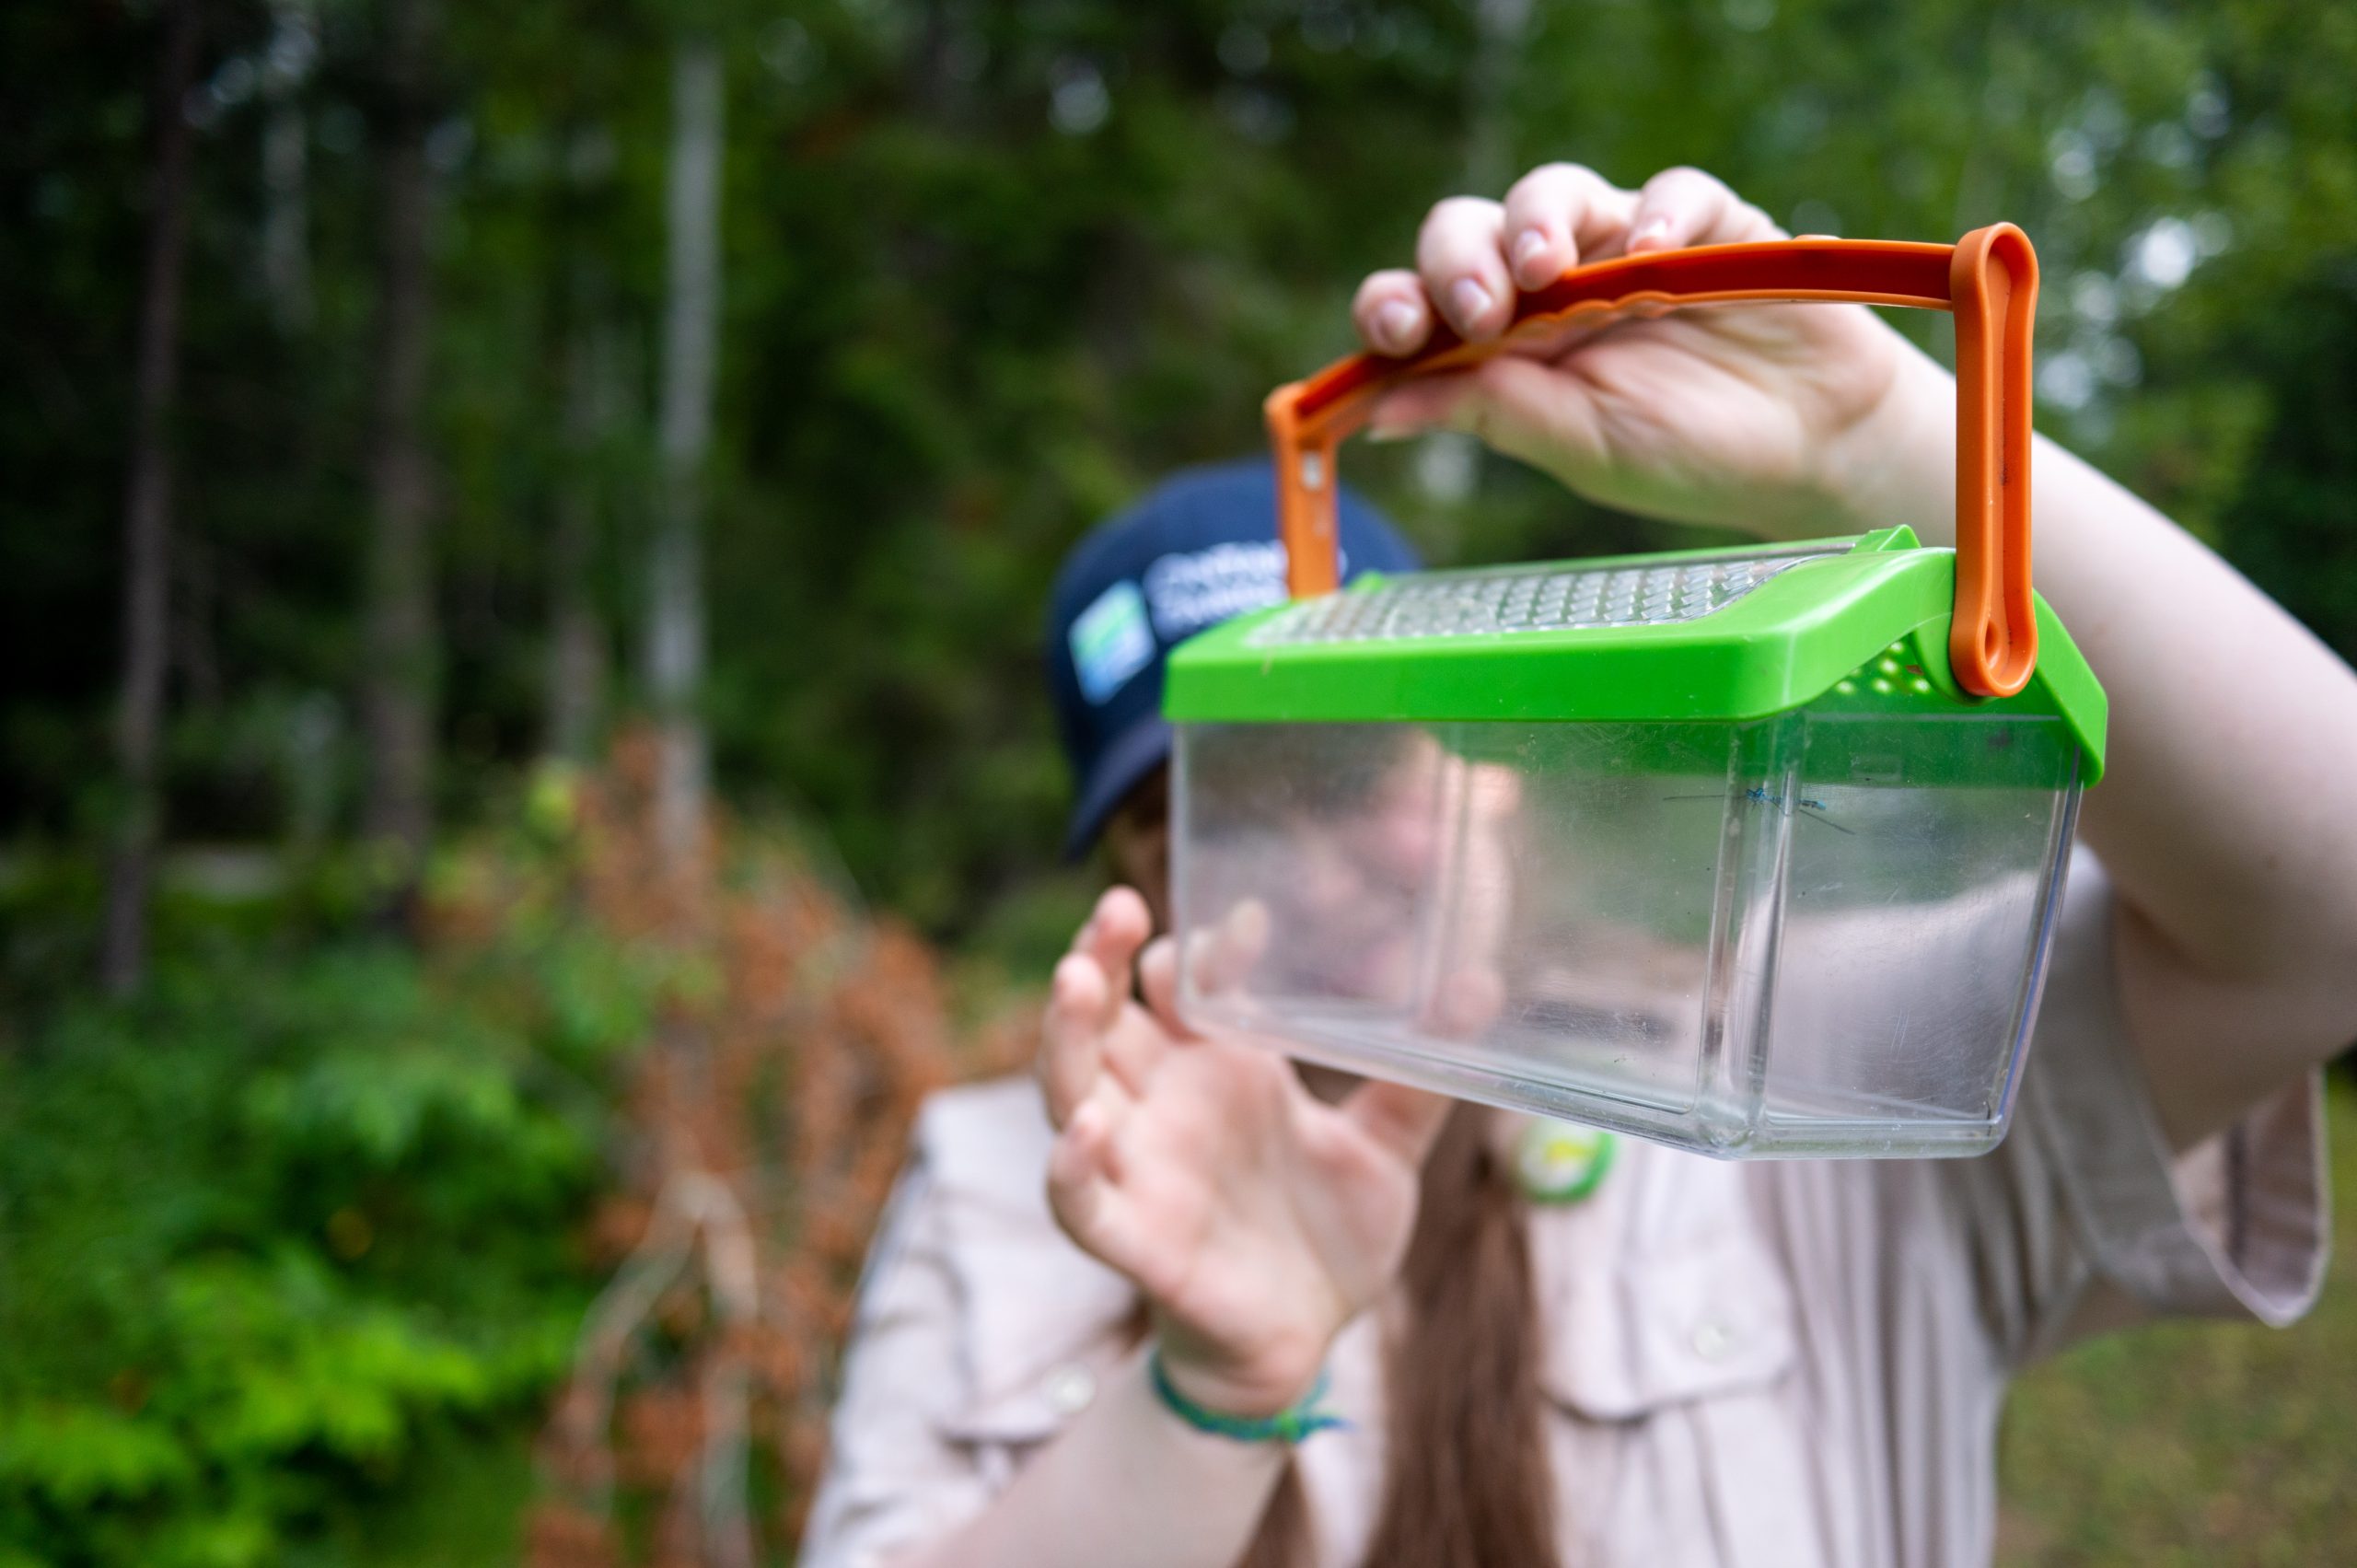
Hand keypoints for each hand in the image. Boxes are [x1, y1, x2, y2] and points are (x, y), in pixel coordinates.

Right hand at [1037, 887, 1451, 1416]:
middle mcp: (1165, 1103)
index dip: (1205, 949)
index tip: (1251, 922)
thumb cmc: (1329, 1233)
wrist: (1307, 1340)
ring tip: (1079, 979)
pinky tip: (1086, 1129)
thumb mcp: (1386, 1147)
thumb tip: (1481, 985)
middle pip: (1104, 1014)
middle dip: (1099, 958)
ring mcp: (1141, 1167)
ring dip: (1067, 1034)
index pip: (1183, 984)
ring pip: (1072, 1087)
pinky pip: (1079, 1201)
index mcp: (1218, 1066)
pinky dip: (1070, 1166)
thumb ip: (1418, 1075)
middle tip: (1118, 909)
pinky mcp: (1133, 1239)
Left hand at [1351, 163, 1934, 539]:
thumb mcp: (1579, 446)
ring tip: (1545, 267)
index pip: (1422, 302)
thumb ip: (1491, 415)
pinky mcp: (1704, 223)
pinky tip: (1654, 254)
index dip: (1393, 305)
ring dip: (1537, 220)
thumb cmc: (1686, 456)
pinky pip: (1672, 191)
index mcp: (1502, 343)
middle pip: (1471, 230)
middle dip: (1458, 259)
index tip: (1394, 334)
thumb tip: (1383, 408)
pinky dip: (1659, 213)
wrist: (1808, 452)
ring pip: (1553, 192)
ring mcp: (1622, 246)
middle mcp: (1549, 284)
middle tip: (1479, 309)